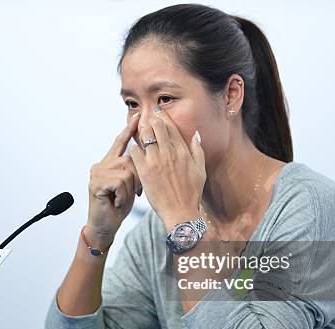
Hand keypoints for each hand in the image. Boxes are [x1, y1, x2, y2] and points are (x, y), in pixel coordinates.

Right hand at [85, 112, 141, 246]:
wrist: (104, 226)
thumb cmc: (118, 206)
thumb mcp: (130, 184)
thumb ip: (134, 168)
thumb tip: (144, 154)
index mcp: (109, 163)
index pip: (120, 142)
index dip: (129, 129)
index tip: (137, 116)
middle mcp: (101, 165)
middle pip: (130, 159)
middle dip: (136, 179)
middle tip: (131, 194)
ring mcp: (97, 173)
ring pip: (127, 171)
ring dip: (130, 189)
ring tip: (121, 199)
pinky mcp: (96, 183)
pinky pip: (121, 182)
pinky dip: (123, 195)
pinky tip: (116, 202)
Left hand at [128, 107, 205, 231]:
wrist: (181, 212)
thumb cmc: (192, 194)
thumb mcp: (200, 170)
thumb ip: (197, 150)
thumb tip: (195, 134)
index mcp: (182, 151)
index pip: (170, 127)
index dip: (162, 116)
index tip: (156, 110)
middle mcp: (169, 153)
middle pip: (156, 126)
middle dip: (150, 121)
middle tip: (145, 120)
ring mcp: (156, 161)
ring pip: (144, 135)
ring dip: (141, 133)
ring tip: (138, 133)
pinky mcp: (145, 171)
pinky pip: (134, 151)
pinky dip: (134, 149)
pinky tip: (134, 152)